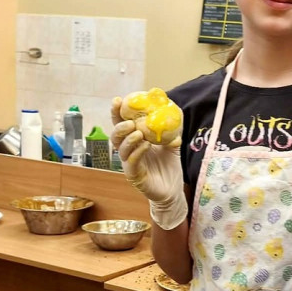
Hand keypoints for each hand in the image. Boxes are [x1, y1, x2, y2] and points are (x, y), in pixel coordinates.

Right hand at [111, 97, 187, 229]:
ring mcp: (129, 164)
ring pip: (121, 149)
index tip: (118, 100)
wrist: (173, 190)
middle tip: (130, 122)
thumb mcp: (172, 145)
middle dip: (119, 126)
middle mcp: (128, 151)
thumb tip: (176, 114)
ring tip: (139, 133)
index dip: (117, 113)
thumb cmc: (168, 167)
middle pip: (115, 136)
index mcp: (134, 141)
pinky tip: (146, 146)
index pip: (121, 124)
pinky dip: (137, 152)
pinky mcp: (134, 176)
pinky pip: (131, 162)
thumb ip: (172, 131)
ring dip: (128, 139)